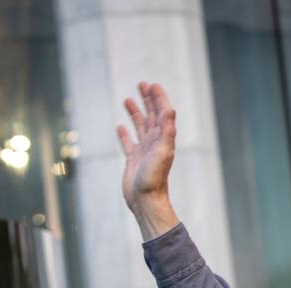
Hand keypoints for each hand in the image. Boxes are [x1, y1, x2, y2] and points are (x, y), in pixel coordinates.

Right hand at [116, 82, 179, 239]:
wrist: (146, 201)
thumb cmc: (155, 178)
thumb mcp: (163, 151)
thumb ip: (167, 130)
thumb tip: (170, 109)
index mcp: (162, 138)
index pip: (161, 112)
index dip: (158, 98)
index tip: (152, 85)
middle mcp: (154, 142)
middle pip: (151, 116)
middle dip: (148, 100)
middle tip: (142, 84)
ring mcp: (143, 150)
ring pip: (139, 126)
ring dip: (135, 112)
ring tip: (128, 100)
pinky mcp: (133, 160)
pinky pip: (128, 143)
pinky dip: (124, 134)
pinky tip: (120, 127)